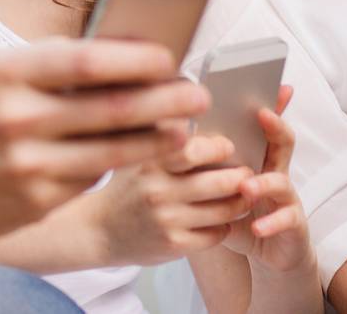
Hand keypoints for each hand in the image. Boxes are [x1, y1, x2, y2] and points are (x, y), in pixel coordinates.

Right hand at [0, 38, 209, 245]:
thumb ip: (47, 63)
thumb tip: (115, 50)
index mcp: (7, 73)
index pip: (87, 61)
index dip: (136, 58)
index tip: (169, 55)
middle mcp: (18, 118)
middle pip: (111, 108)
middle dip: (164, 100)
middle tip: (197, 93)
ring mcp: (27, 165)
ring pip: (112, 151)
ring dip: (156, 139)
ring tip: (185, 128)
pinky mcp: (35, 202)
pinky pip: (91, 180)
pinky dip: (121, 165)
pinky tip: (144, 155)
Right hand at [94, 131, 253, 264]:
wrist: (98, 230)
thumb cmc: (126, 186)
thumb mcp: (137, 155)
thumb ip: (163, 134)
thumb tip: (193, 100)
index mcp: (150, 162)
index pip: (194, 150)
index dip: (219, 147)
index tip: (228, 146)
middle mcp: (157, 190)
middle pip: (217, 182)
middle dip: (240, 176)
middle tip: (248, 172)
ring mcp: (166, 220)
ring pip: (222, 211)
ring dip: (240, 202)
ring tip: (245, 194)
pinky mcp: (173, 245)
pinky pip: (215, 234)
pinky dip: (225, 225)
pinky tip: (223, 218)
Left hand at [222, 85, 312, 274]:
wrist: (268, 252)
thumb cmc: (240, 214)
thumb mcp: (222, 187)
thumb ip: (207, 164)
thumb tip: (173, 136)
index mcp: (258, 157)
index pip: (263, 124)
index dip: (266, 102)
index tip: (261, 81)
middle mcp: (276, 171)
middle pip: (283, 140)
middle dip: (275, 125)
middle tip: (262, 114)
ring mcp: (287, 196)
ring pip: (282, 181)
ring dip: (264, 182)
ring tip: (246, 186)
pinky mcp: (293, 223)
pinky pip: (286, 219)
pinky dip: (271, 223)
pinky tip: (256, 227)